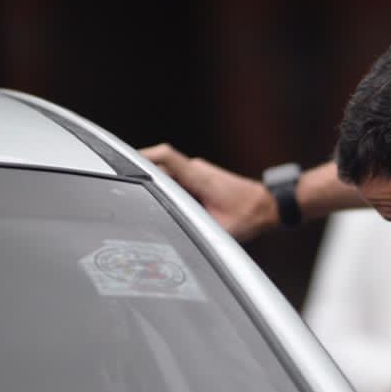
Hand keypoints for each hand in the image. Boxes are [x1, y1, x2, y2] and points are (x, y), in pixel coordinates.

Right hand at [140, 144, 277, 240]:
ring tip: (147, 206)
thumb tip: (177, 235)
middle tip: (127, 195)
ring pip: (169, 176)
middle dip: (145, 181)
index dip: (142, 156)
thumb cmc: (250, 214)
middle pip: (162, 169)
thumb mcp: (221, 228)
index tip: (121, 160)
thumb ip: (197, 229)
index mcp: (199, 177)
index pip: (165, 157)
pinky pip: (178, 181)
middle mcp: (198, 169)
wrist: (269, 205)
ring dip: (159, 188)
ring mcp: (199, 171)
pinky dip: (169, 192)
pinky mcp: (201, 178)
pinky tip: (166, 208)